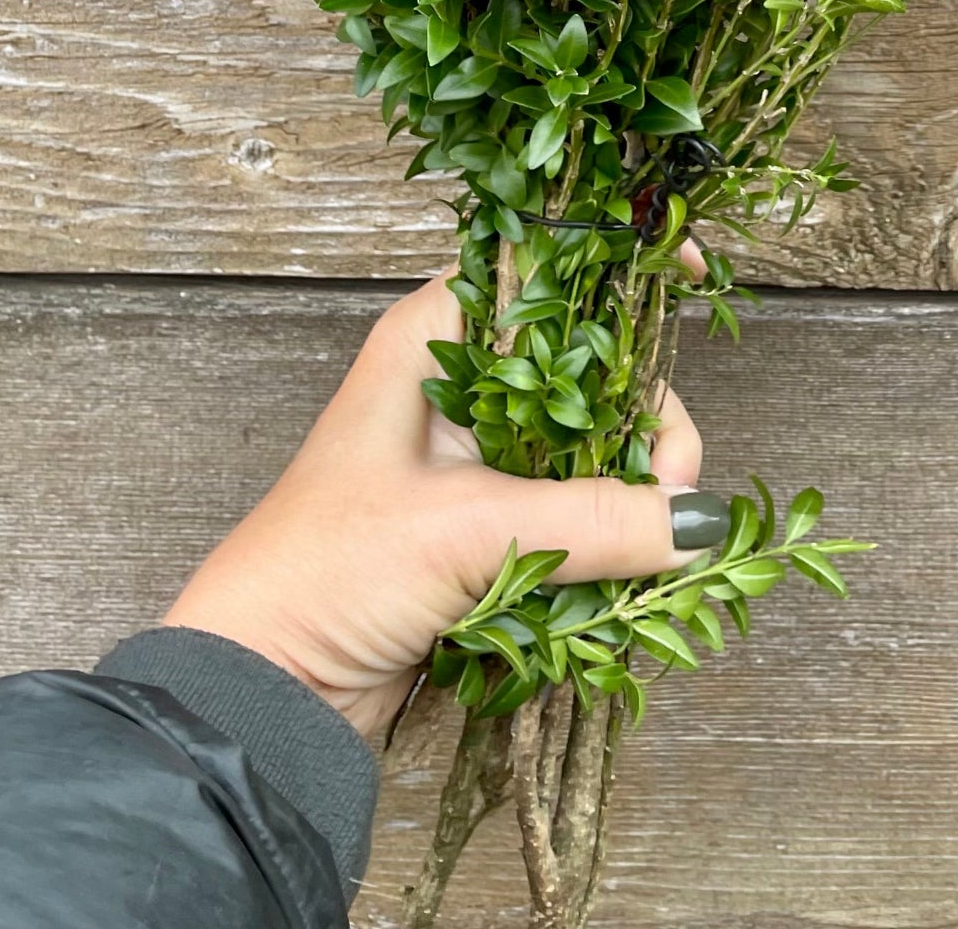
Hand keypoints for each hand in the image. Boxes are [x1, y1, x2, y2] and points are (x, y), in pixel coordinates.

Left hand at [162, 265, 728, 742]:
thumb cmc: (325, 572)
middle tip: (672, 482)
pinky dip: (606, 546)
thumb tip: (697, 521)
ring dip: (630, 493)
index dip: (613, 264)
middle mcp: (458, 391)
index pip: (539, 268)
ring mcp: (474, 467)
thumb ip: (593, 519)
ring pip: (587, 451)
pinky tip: (629, 578)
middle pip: (585, 367)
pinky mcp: (485, 538)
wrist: (260, 693)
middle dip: (640, 418)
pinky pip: (572, 522)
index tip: (687, 276)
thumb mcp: (464, 530)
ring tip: (656, 546)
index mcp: (432, 342)